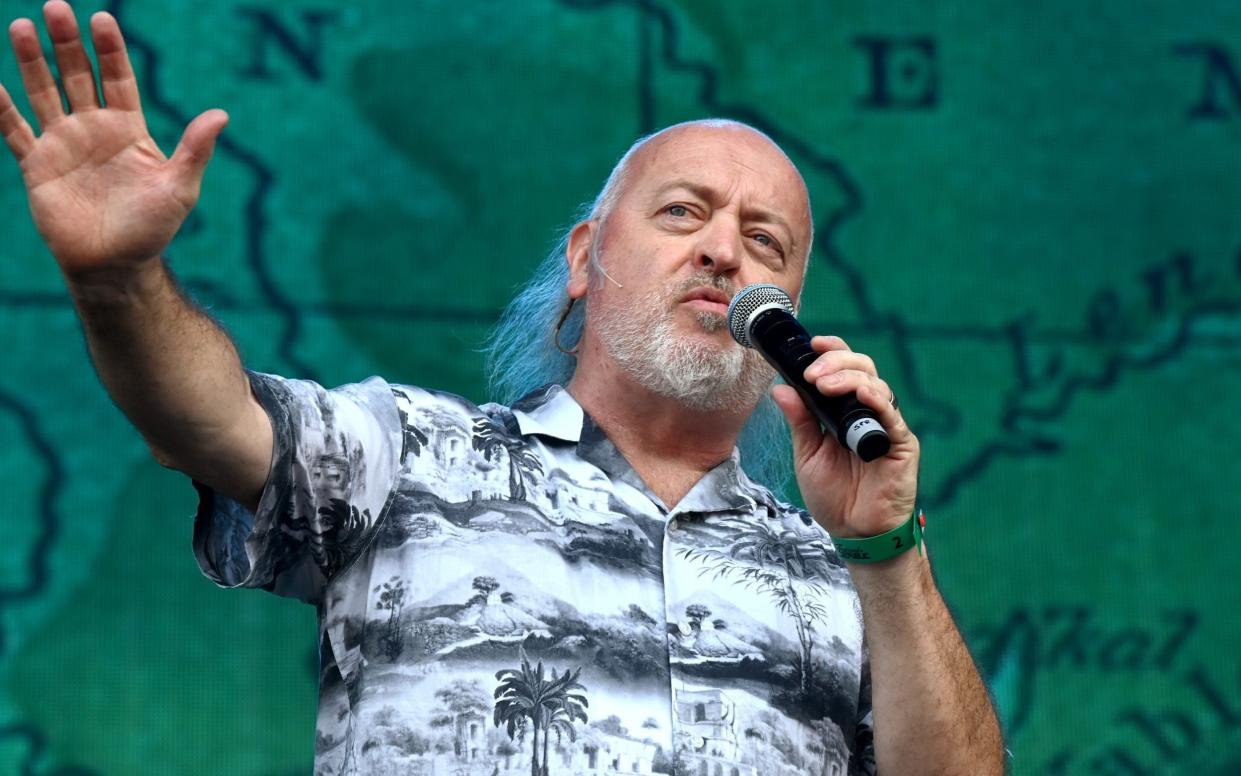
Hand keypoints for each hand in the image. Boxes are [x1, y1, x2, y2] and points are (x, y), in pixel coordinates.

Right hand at [0, 1, 226, 278]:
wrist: (115, 265)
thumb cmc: (152, 229)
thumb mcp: (179, 188)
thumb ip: (195, 150)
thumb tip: (221, 114)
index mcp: (129, 129)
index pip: (117, 77)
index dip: (109, 49)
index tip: (101, 18)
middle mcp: (93, 128)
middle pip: (76, 74)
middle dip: (66, 42)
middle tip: (55, 6)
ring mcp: (63, 144)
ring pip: (43, 92)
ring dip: (31, 60)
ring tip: (19, 26)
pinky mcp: (37, 165)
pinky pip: (12, 131)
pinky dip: (0, 109)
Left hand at [771, 335, 918, 538]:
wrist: (855, 533)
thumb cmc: (835, 496)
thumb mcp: (808, 454)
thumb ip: (800, 421)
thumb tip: (781, 388)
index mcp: (845, 411)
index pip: (844, 369)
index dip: (832, 352)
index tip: (812, 344)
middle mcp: (868, 413)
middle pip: (862, 368)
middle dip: (836, 361)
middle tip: (813, 373)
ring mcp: (885, 426)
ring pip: (876, 384)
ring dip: (848, 377)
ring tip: (823, 384)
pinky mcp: (901, 443)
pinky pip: (891, 415)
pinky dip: (876, 400)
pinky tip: (861, 394)